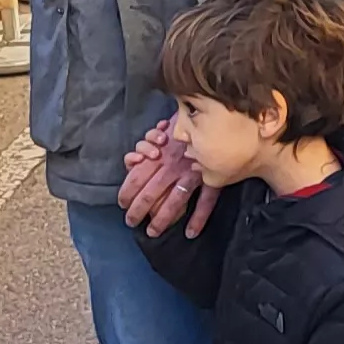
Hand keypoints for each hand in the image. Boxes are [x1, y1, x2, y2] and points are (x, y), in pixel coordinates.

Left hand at [119, 118, 219, 239]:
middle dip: (138, 210)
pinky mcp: (213, 177)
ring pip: (173, 201)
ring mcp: (193, 173)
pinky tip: (191, 232)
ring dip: (161, 219)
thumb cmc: (191, 115)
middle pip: (150, 193)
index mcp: (160, 152)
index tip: (122, 203)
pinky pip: (206, 201)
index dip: (127, 191)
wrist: (220, 110)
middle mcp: (172, 165)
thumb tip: (137, 157)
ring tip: (152, 232)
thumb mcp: (168, 124)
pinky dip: (198, 218)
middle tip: (131, 222)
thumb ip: (153, 139)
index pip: (137, 176)